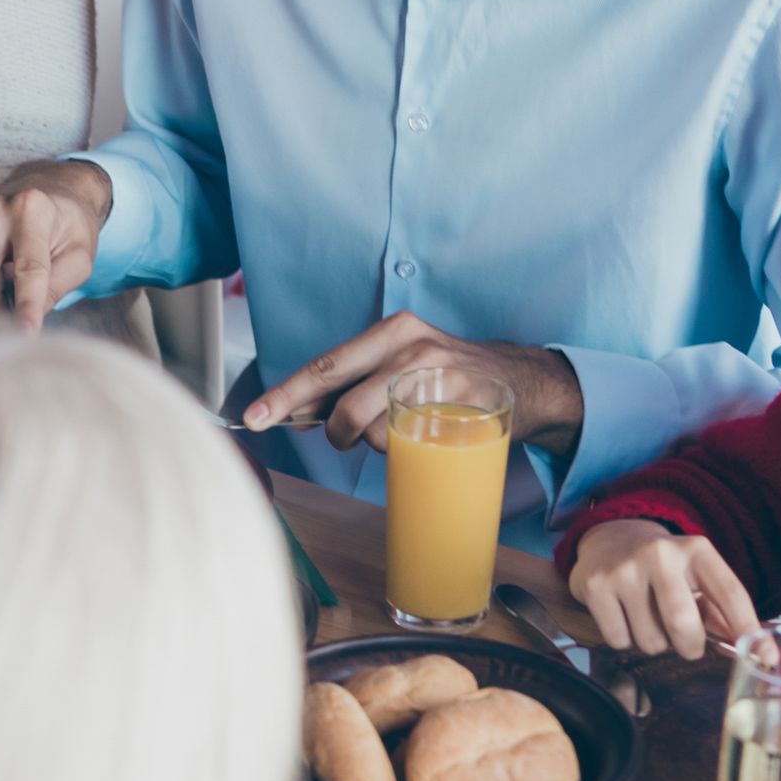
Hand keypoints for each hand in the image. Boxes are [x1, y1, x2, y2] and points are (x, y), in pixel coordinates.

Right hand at [0, 159, 112, 326]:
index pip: (27, 270)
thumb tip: (23, 322)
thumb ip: (57, 288)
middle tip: (20, 314)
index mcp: (31, 209)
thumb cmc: (67, 228)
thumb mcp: (79, 257)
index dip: (27, 306)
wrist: (47, 189)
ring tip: (11, 279)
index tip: (27, 334)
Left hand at [242, 317, 580, 456]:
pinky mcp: (461, 408)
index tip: (255, 417)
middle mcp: (413, 347)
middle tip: (342, 438)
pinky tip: (420, 438)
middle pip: (344, 404)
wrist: (524, 381)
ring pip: (375, 429)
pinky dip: (402, 451)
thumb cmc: (451, 376)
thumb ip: (356, 380)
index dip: (286, 395)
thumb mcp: (403, 362)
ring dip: (374, 445)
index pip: (326, 366)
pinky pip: (410, 444)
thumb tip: (298, 411)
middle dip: (333, 433)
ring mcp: (439, 378)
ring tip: (399, 432)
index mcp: (392, 330)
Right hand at [565, 519, 759, 661]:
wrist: (609, 538)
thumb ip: (721, 612)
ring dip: (655, 643)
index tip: (765, 657)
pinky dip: (624, 639)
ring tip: (648, 618)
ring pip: (651, 640)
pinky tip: (624, 616)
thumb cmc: (664, 568)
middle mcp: (661, 554)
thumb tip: (752, 650)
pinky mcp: (596, 585)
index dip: (749, 628)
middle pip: (683, 623)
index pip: (730, 593)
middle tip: (687, 644)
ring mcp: (625, 569)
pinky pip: (619, 640)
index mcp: (696, 551)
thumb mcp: (696, 576)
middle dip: (690, 646)